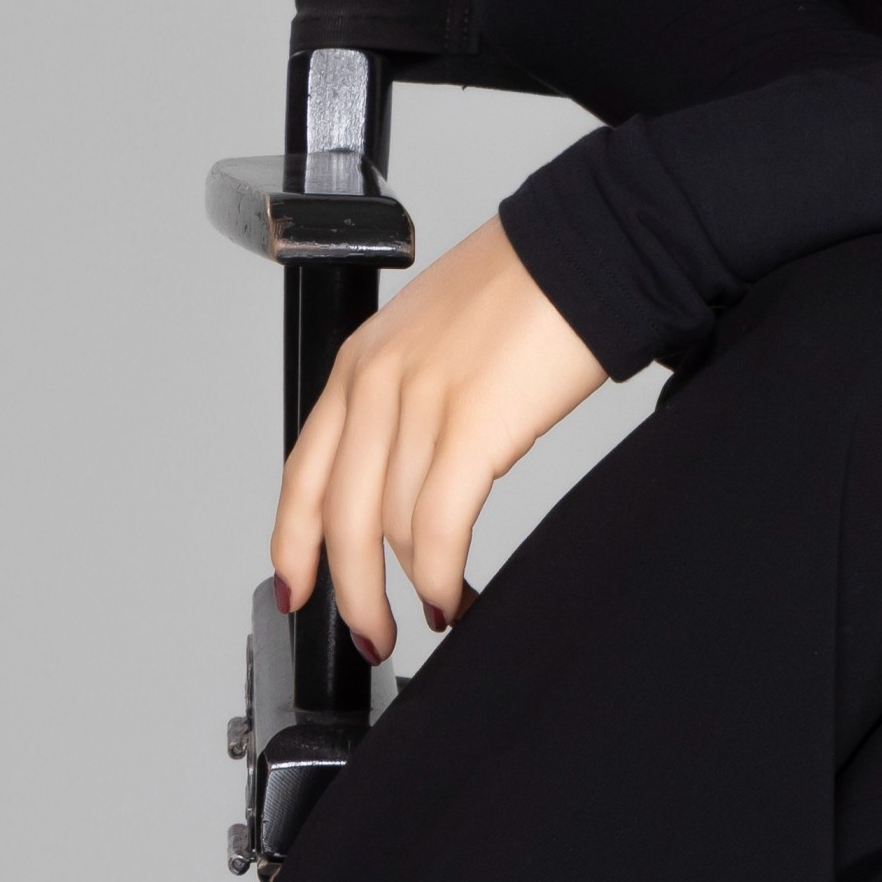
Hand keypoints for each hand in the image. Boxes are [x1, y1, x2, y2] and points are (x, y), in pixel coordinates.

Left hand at [273, 215, 606, 659]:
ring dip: (407, 587)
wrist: (586, 248)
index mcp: (360, 362)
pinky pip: (436, 526)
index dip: (294, 544)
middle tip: (369, 634)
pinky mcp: (472, 425)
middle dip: (350, 590)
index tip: (295, 590)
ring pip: (388, 528)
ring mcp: (421, 403)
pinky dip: (439, 574)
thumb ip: (406, 400)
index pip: (302, 472)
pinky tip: (454, 594)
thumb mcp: (434, 337)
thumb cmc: (527, 289)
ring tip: (434, 609)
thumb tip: (408, 477)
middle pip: (339, 516)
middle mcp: (377, 382)